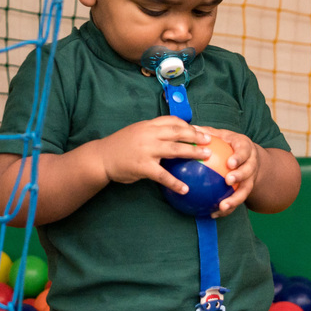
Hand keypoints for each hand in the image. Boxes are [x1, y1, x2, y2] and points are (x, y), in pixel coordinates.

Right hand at [93, 116, 211, 195]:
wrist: (101, 158)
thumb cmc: (120, 146)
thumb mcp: (136, 132)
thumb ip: (153, 133)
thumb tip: (173, 136)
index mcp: (148, 125)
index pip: (172, 121)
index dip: (188, 125)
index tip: (201, 129)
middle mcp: (149, 134)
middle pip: (178, 132)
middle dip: (196, 135)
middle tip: (210, 140)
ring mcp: (146, 150)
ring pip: (175, 149)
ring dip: (193, 152)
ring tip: (206, 157)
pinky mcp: (143, 167)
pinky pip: (163, 175)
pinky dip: (175, 183)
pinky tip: (185, 189)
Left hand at [197, 126, 262, 217]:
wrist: (251, 158)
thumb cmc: (231, 145)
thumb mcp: (224, 136)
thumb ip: (209, 133)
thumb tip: (190, 128)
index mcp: (245, 148)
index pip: (244, 152)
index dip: (239, 158)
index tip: (230, 163)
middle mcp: (251, 164)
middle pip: (248, 171)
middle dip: (240, 176)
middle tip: (228, 181)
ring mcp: (250, 179)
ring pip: (245, 190)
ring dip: (235, 199)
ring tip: (222, 206)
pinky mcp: (245, 191)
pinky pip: (237, 201)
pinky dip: (227, 209)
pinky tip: (213, 214)